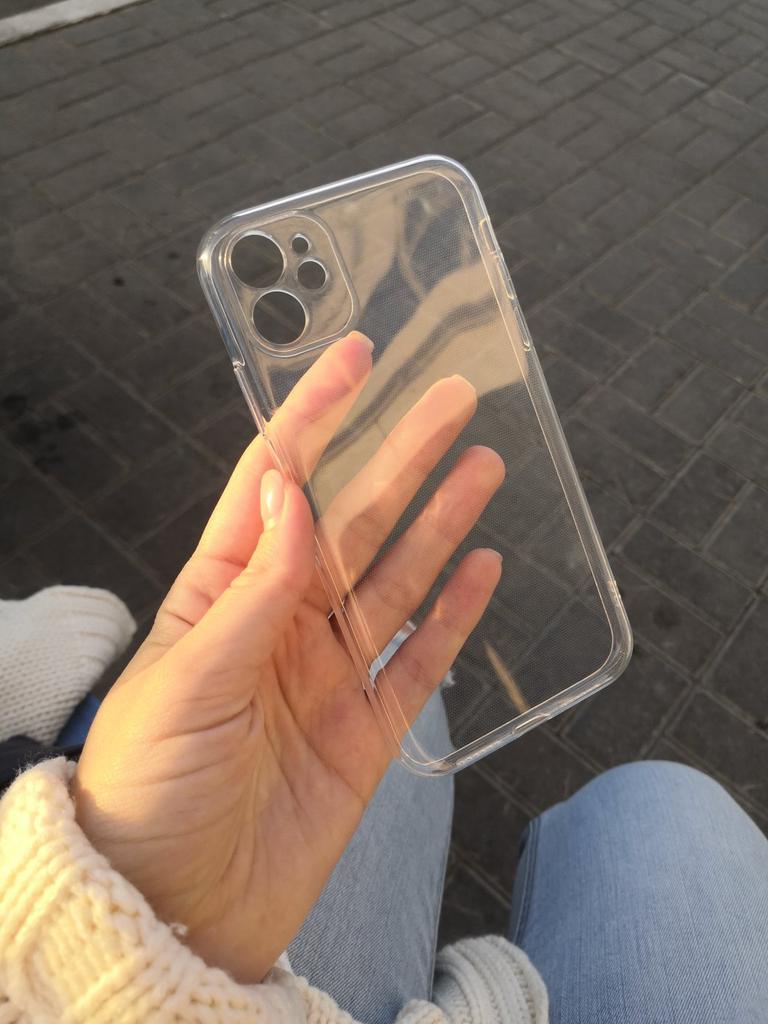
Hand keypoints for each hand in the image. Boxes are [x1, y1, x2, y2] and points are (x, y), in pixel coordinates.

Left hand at [73, 333, 503, 982]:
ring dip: (441, 522)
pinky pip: (418, 658)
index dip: (315, 416)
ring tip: (483, 466)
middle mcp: (279, 621)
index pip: (275, 481)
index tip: (354, 360)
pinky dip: (453, 614)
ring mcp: (327, 672)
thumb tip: (292, 490)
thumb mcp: (185, 678)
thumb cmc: (146, 790)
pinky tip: (482, 568)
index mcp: (221, 593)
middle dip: (400, 456)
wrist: (175, 908)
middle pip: (352, 519)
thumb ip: (252, 586)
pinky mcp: (365, 728)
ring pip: (396, 578)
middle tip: (450, 400)